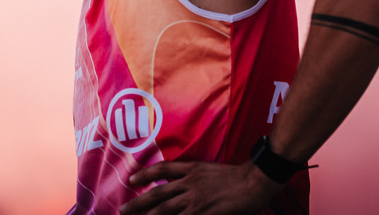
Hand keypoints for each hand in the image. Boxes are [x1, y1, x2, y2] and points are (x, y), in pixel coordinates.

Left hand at [119, 160, 279, 214]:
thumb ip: (197, 177)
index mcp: (192, 169)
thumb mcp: (211, 170)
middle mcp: (190, 183)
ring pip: (165, 210)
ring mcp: (196, 199)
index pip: (163, 169)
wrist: (255, 179)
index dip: (146, 174)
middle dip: (138, 203)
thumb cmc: (238, 176)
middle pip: (158, 194)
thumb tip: (185, 183)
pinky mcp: (205, 212)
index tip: (132, 179)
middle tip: (123, 210)